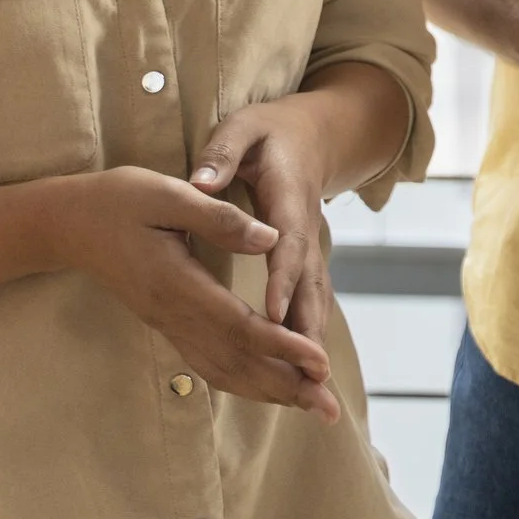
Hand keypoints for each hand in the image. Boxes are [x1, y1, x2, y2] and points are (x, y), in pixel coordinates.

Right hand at [48, 165, 339, 420]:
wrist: (69, 223)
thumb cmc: (120, 201)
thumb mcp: (169, 194)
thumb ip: (219, 219)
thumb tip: (272, 239)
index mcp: (176, 284)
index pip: (239, 327)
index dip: (282, 347)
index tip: (320, 363)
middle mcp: (172, 315)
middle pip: (237, 361)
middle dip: (287, 385)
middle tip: (329, 408)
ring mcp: (168, 323)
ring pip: (223, 369)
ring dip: (270, 390)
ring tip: (312, 405)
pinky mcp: (168, 322)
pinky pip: (209, 362)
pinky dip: (243, 379)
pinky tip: (269, 387)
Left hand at [191, 99, 339, 351]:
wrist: (311, 134)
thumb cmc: (268, 132)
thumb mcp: (244, 129)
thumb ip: (224, 154)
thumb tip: (203, 181)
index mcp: (289, 197)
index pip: (288, 244)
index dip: (283, 280)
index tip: (274, 315)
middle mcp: (305, 229)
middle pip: (312, 284)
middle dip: (310, 329)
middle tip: (311, 373)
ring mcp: (308, 247)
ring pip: (315, 299)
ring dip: (313, 342)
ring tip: (313, 389)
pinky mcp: (303, 261)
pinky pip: (307, 303)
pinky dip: (305, 336)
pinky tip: (298, 372)